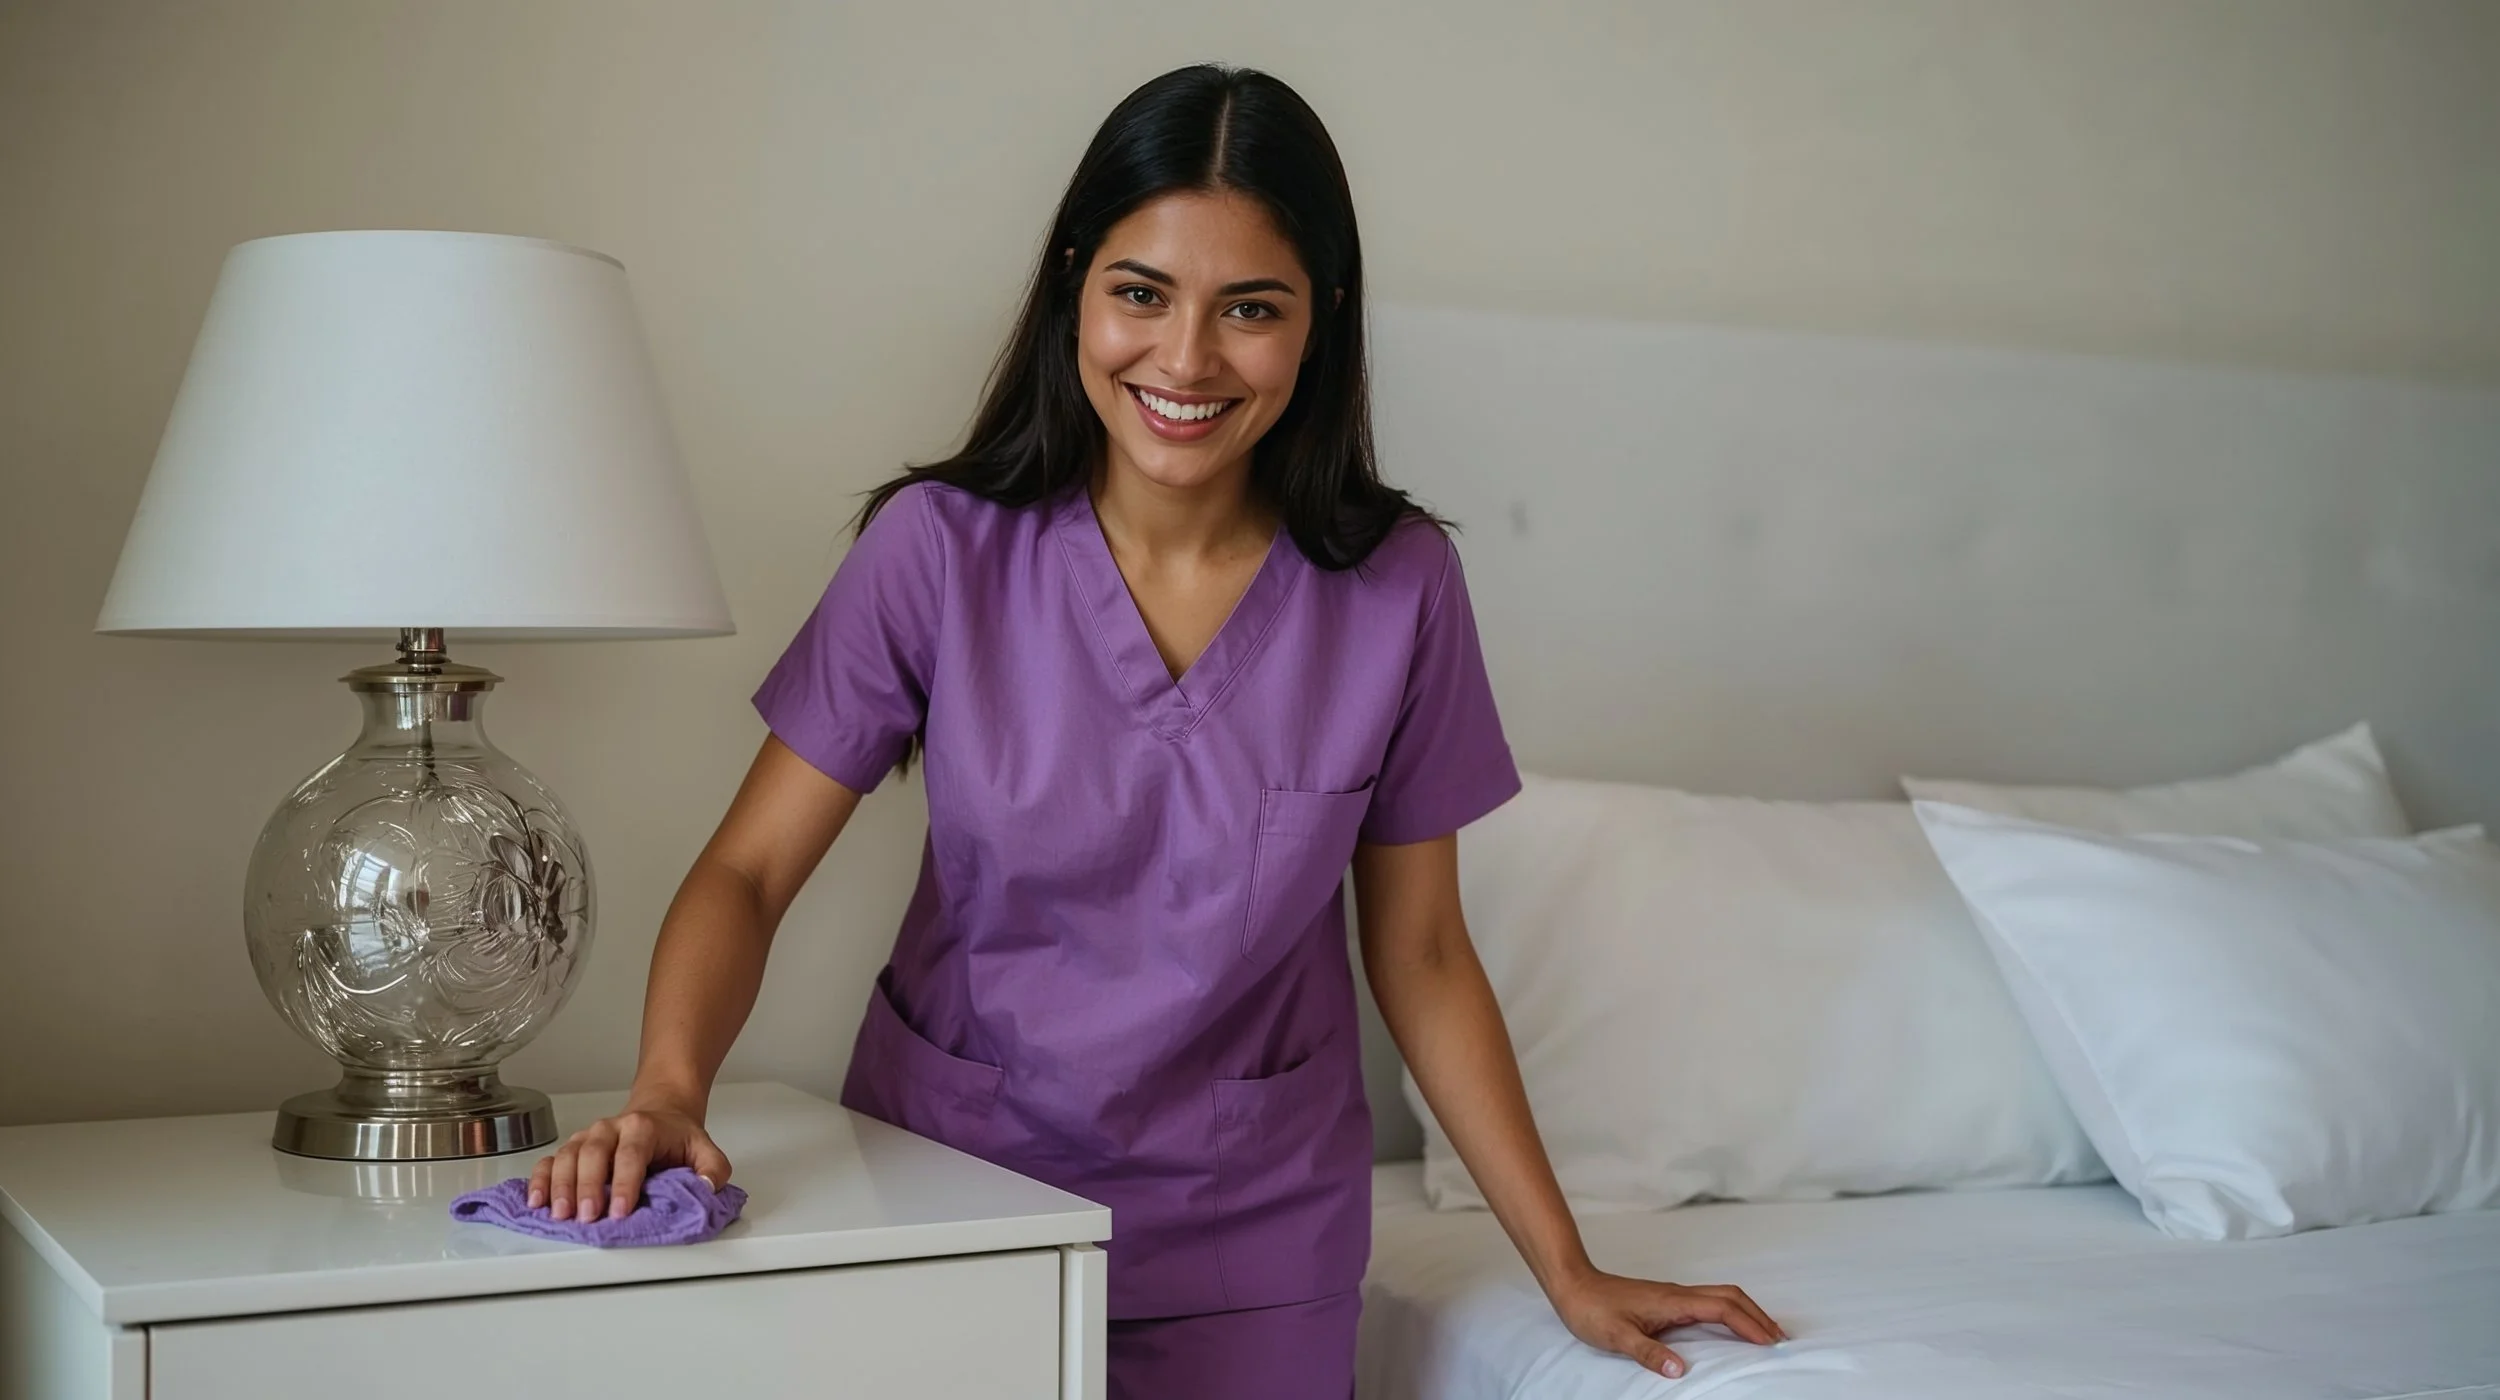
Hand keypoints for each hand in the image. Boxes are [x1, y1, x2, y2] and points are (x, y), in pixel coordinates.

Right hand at [526, 1095, 733, 1222]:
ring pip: (567, 1156)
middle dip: (587, 1187)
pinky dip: (540, 1180)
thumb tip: (704, 1189)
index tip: (619, 1211)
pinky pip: (551, 1161)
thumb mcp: (704, 1148)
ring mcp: (588, 1137)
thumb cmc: (677, 1136)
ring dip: (560, 1185)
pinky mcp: (572, 1148)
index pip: (631, 1155)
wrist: (660, 1110)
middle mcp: (610, 1129)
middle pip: (593, 1153)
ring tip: (559, 1213)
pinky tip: (536, 1201)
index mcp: (643, 1127)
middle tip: (586, 1217)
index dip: (624, 1183)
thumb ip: (711, 1169)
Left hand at [1550, 1268, 1786, 1379]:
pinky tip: (1730, 1327)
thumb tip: (1679, 1370)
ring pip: (1721, 1296)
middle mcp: (1678, 1294)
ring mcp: (1674, 1295)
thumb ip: (1648, 1352)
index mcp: (1673, 1301)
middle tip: (1780, 1339)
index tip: (1770, 1342)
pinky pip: (1709, 1301)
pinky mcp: (1668, 1299)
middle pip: (1730, 1297)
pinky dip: (1730, 1312)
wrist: (1573, 1285)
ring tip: (1765, 1333)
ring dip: (1747, 1311)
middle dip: (1758, 1315)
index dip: (1749, 1324)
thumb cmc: (1592, 1309)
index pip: (1722, 1310)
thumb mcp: (1617, 1337)